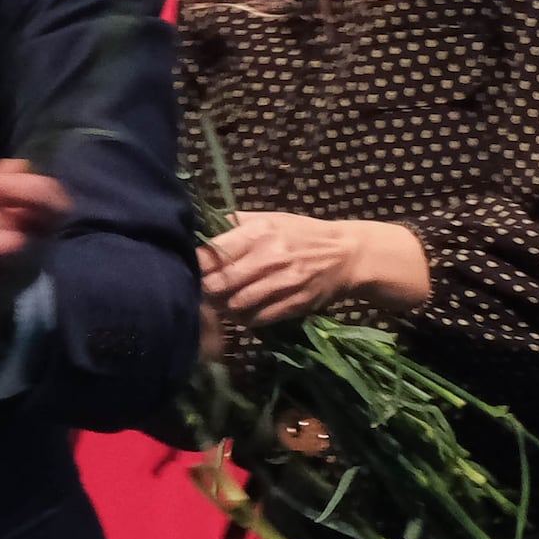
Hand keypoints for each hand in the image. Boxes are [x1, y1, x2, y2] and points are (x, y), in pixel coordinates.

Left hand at [204, 208, 434, 327]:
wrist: (347, 255)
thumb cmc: (299, 234)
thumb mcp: (267, 219)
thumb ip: (232, 224)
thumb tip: (194, 230)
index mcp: (258, 232)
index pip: (209, 254)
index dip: (195, 266)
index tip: (191, 270)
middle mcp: (269, 256)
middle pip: (218, 283)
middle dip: (205, 290)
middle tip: (204, 291)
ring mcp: (283, 282)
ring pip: (235, 304)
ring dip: (223, 307)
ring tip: (222, 302)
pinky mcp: (295, 304)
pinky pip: (257, 319)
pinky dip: (244, 319)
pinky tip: (243, 312)